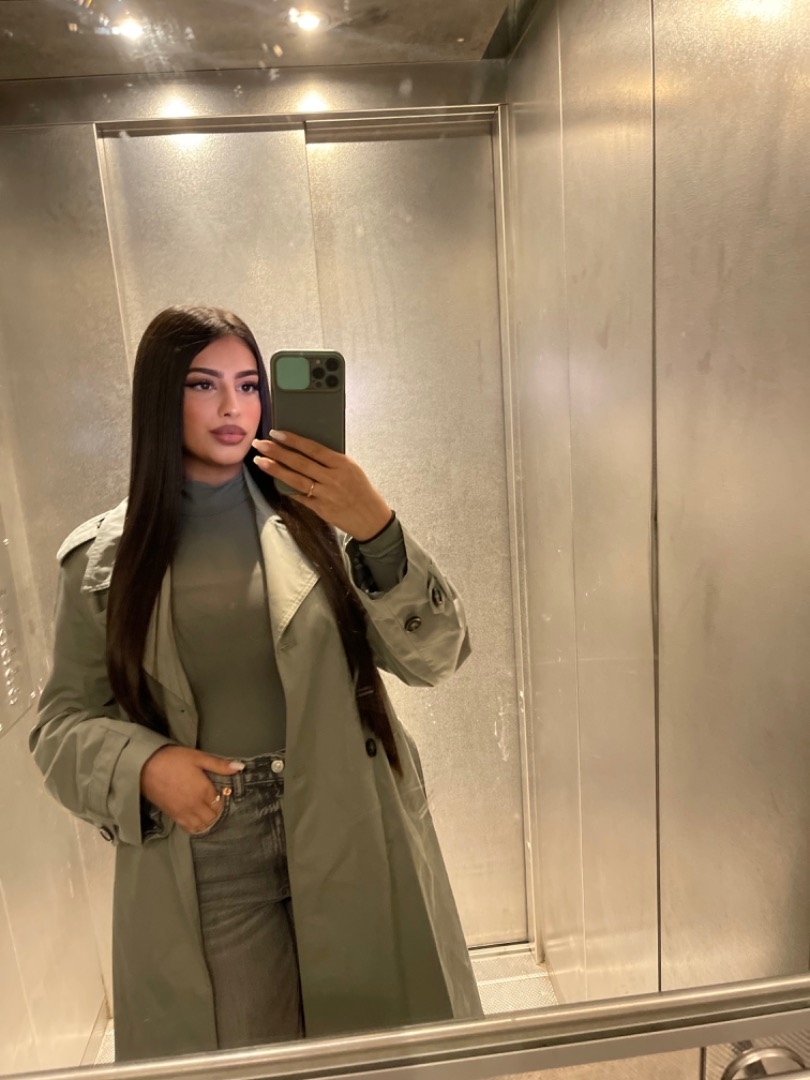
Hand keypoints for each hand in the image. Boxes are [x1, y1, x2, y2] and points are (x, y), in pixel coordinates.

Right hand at [140, 746, 243, 834]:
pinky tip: (199, 822)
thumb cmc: (173, 759)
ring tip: (210, 814)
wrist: (145, 767)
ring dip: (208, 822)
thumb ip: (220, 765)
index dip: (225, 801)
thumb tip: (240, 767)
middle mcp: (195, 805)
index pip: (221, 804)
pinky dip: (197, 827)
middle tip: (218, 804)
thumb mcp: (198, 757)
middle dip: (218, 813)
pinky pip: (189, 828)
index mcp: (204, 791)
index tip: (225, 795)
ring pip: (202, 826)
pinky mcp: (173, 816)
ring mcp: (183, 813)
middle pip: (213, 818)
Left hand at [252, 430, 392, 540]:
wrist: (372, 519)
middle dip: (277, 452)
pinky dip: (286, 488)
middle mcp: (332, 478)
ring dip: (276, 469)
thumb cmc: (362, 491)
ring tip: (260, 461)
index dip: (292, 440)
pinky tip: (274, 481)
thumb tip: (305, 449)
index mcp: (342, 463)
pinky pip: (300, 497)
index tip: (275, 432)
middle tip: (259, 444)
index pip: (312, 448)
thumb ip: (331, 461)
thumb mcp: (352, 469)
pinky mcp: (321, 509)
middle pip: (300, 462)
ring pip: (296, 479)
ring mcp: (326, 495)